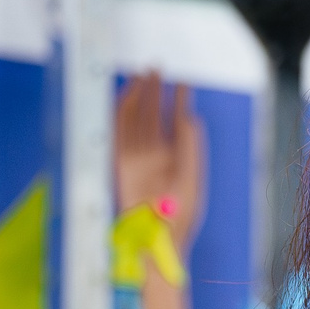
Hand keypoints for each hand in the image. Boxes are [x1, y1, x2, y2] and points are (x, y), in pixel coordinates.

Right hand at [113, 72, 206, 244]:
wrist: (158, 240)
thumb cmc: (179, 218)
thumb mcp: (191, 180)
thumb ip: (190, 148)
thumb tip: (190, 117)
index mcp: (174, 162)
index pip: (175, 124)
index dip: (179, 102)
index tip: (184, 83)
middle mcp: (154, 158)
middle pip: (151, 117)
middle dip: (154, 93)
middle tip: (157, 68)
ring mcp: (136, 160)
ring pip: (135, 120)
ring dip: (139, 97)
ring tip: (145, 74)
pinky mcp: (119, 164)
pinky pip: (118, 132)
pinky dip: (121, 112)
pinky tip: (128, 94)